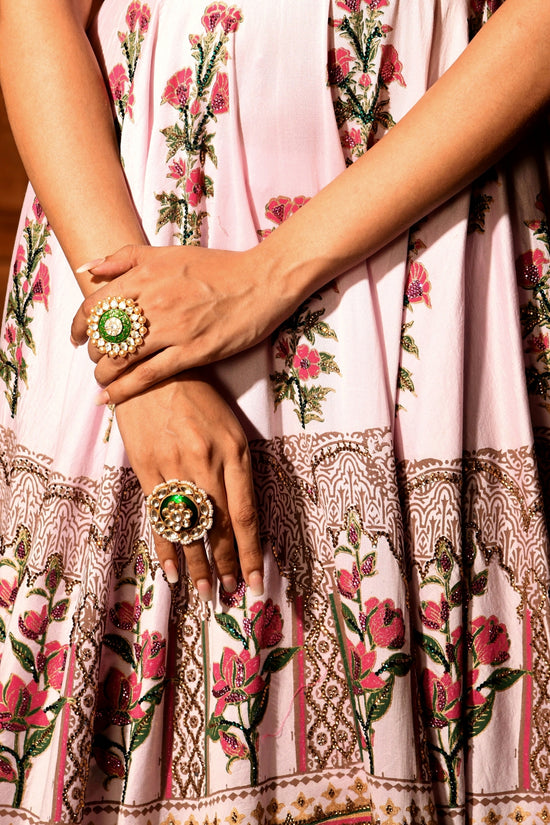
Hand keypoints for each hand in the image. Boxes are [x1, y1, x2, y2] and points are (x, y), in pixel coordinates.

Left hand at [71, 244, 296, 403]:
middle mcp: (154, 301)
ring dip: (104, 374)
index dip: (78, 325)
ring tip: (103, 381)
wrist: (262, 281)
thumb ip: (125, 258)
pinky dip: (124, 389)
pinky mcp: (193, 351)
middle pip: (103, 334)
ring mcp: (173, 328)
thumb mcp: (168, 253)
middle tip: (97, 360)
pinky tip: (110, 398)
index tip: (76, 338)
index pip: (93, 305)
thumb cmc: (218, 267)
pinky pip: (148, 375)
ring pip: (121, 357)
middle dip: (93, 352)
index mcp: (145, 276)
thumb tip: (87, 269)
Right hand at [115, 372, 263, 600]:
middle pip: (218, 527)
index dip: (251, 553)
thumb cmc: (198, 397)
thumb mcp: (229, 426)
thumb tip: (241, 517)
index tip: (258, 581)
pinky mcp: (146, 468)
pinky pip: (159, 516)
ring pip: (188, 527)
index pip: (245, 515)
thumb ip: (236, 468)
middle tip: (231, 592)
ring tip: (206, 591)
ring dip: (198, 564)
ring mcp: (174, 466)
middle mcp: (206, 462)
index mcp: (234, 452)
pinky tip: (172, 570)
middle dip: (227, 564)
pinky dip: (166, 546)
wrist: (153, 369)